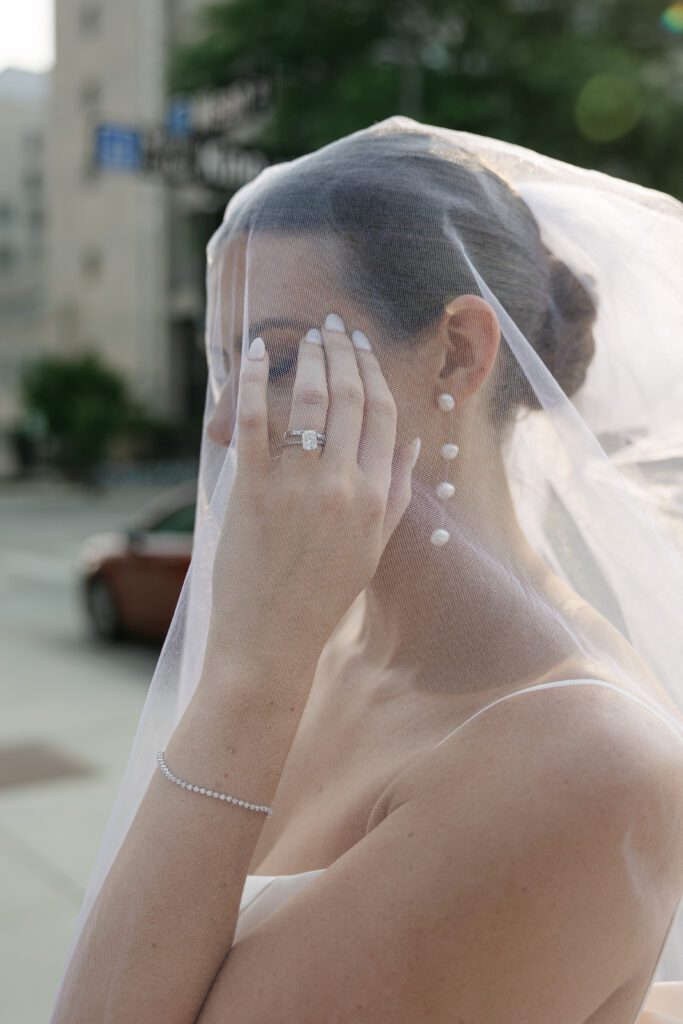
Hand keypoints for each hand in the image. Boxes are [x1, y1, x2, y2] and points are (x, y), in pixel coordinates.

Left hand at [207, 313, 419, 676]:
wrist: (270, 639)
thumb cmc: (323, 596)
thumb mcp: (374, 548)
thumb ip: (397, 493)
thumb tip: (410, 442)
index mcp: (378, 499)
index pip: (385, 417)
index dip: (374, 374)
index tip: (363, 349)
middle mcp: (344, 486)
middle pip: (351, 399)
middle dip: (344, 353)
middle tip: (333, 327)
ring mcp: (298, 487)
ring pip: (312, 402)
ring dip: (311, 359)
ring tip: (306, 337)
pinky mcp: (253, 491)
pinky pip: (255, 422)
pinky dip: (256, 383)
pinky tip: (256, 357)